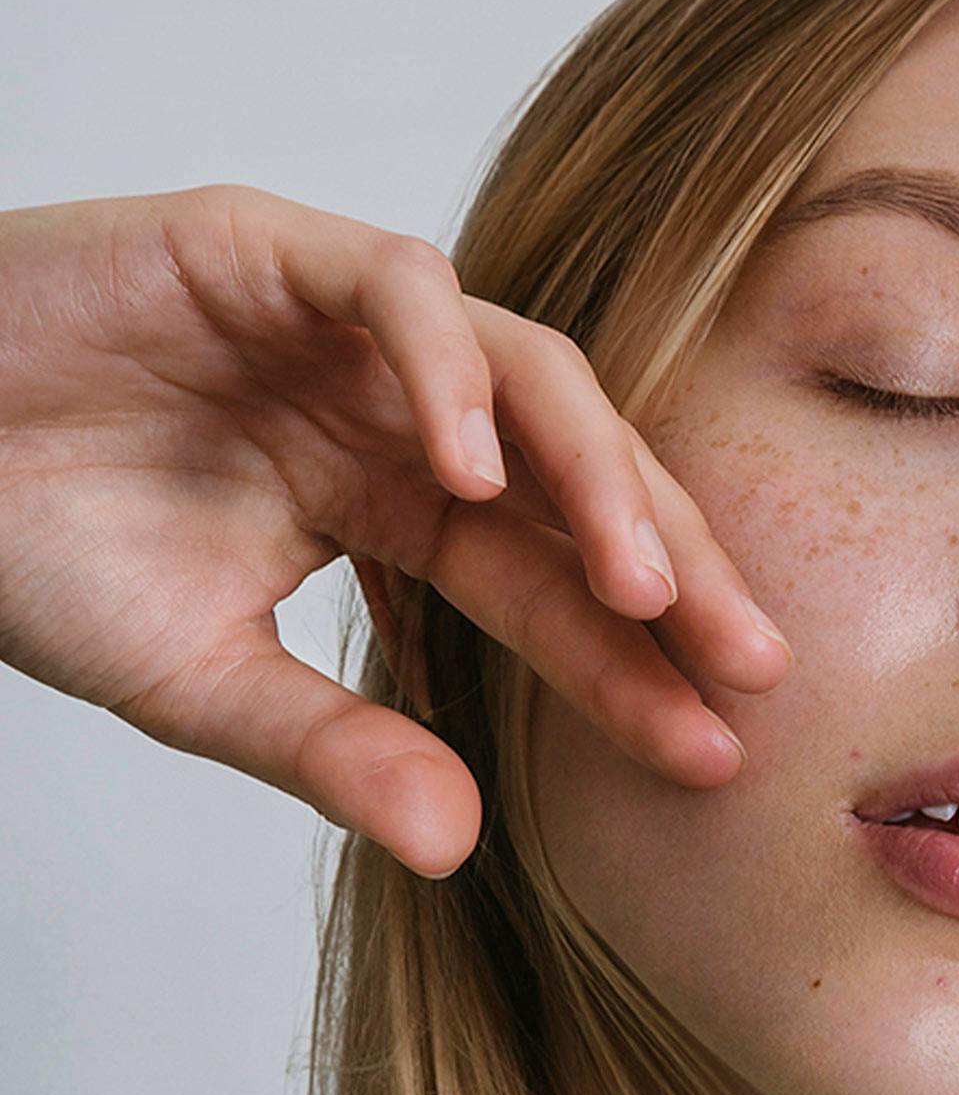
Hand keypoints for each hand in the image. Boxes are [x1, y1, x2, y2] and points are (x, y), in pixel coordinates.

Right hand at [0, 185, 790, 875]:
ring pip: (530, 373)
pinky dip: (444, 368)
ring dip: (594, 477)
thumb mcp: (200, 680)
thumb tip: (458, 847)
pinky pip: (396, 288)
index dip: (635, 664)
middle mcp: (404, 415)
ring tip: (640, 588)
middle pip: (583, 481)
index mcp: (401, 508)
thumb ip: (332, 747)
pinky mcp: (272, 247)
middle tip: (751, 663)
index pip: (554, 587)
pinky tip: (473, 469)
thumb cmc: (32, 548)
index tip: (716, 745)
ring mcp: (351, 330)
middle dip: (672, 569)